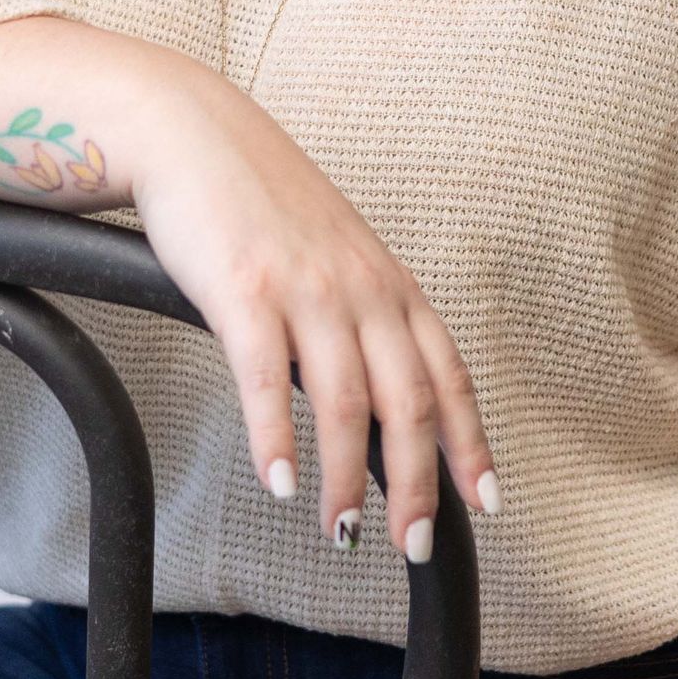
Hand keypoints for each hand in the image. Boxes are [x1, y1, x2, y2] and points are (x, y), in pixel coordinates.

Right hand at [128, 56, 500, 567]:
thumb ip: (362, 316)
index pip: (449, 376)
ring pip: (344, 403)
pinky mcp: (243, 292)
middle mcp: (361, 288)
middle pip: (410, 403)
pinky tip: (279, 483)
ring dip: (347, 480)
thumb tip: (377, 395)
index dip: (471, 444)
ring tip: (343, 532)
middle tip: (414, 546)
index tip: (485, 504)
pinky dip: (276, 438)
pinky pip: (265, 379)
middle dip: (418, 484)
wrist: (192, 132)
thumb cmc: (260, 202)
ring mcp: (305, 289)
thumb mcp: (335, 253)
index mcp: (389, 284)